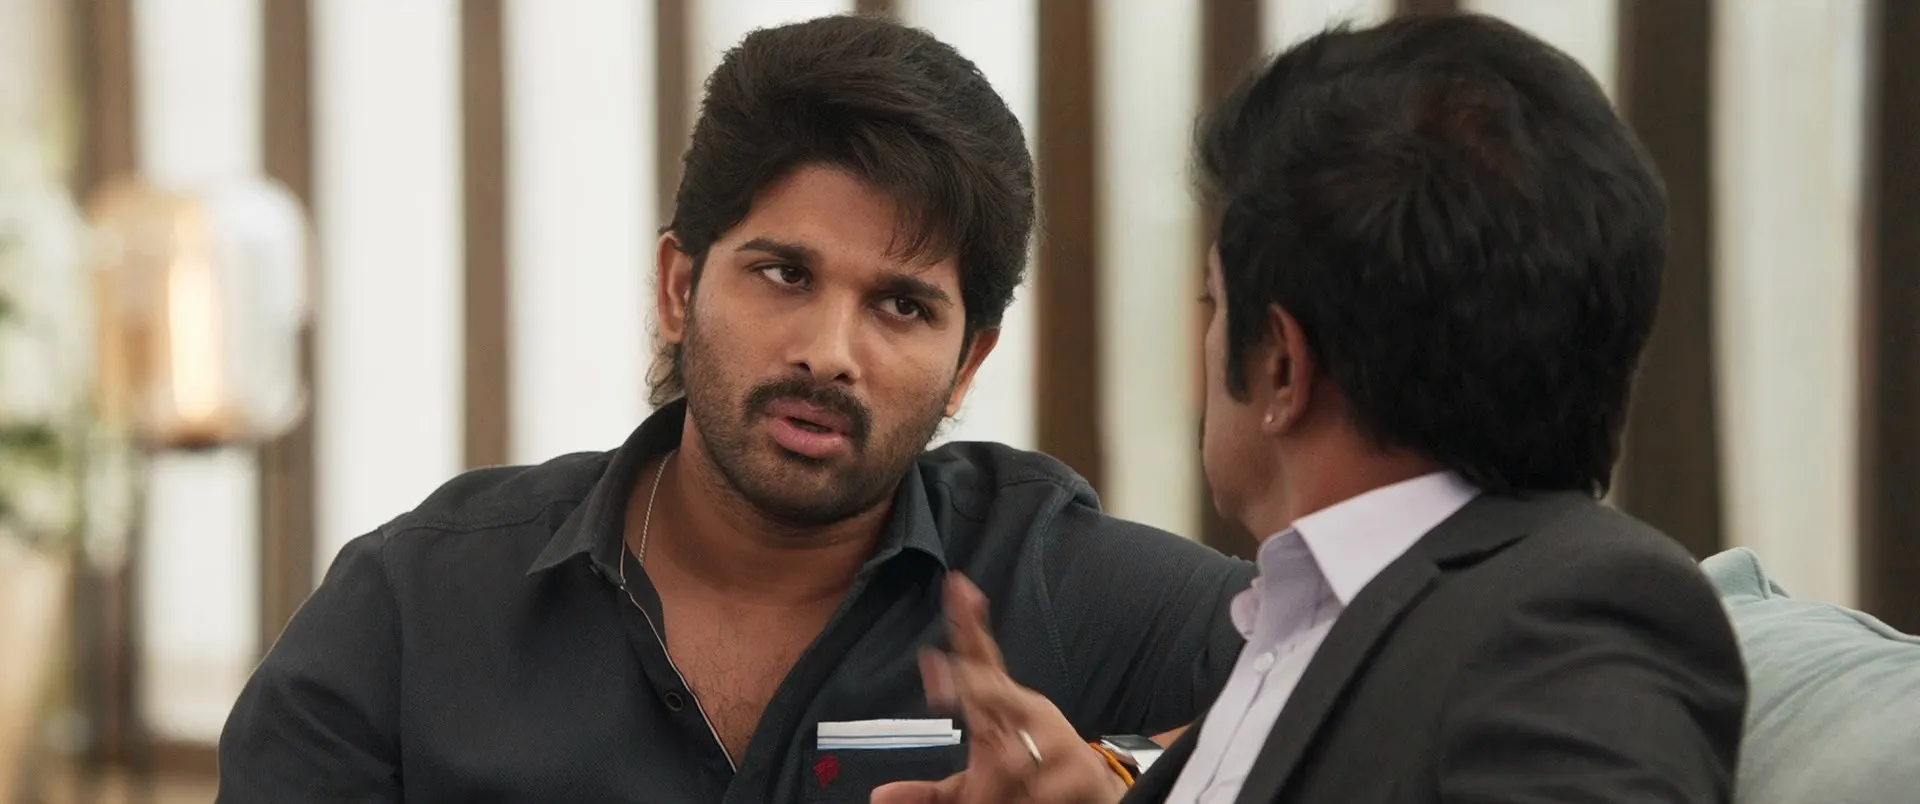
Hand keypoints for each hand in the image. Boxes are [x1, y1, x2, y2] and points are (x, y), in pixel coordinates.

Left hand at [871, 574, 1129, 803]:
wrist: (1089, 796)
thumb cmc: (1026, 782)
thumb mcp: (972, 790)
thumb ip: (929, 793)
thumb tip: (879, 796)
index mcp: (999, 710)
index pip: (979, 660)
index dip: (967, 625)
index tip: (957, 586)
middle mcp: (1025, 713)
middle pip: (995, 689)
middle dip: (977, 684)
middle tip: (955, 679)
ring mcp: (1055, 738)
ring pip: (1021, 743)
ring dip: (1013, 763)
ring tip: (1013, 775)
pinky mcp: (1078, 768)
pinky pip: (1046, 785)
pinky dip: (1038, 794)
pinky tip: (1039, 797)